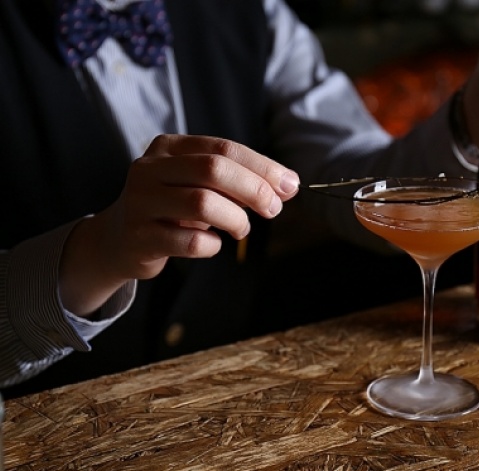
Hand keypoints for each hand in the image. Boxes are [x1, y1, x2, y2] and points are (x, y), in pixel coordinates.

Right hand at [59, 134, 299, 315]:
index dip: (263, 167)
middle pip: (214, 170)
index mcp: (169, 147)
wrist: (118, 240)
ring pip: (203, 203)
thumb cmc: (171, 210)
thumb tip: (287, 186)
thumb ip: (239, 182)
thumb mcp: (200, 186)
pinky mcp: (140, 237)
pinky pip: (191, 241)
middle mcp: (150, 169)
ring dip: (236, 220)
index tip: (290, 186)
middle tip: (273, 209)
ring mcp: (140, 202)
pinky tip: (212, 243)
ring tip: (241, 229)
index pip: (224, 149)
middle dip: (254, 190)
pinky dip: (213, 245)